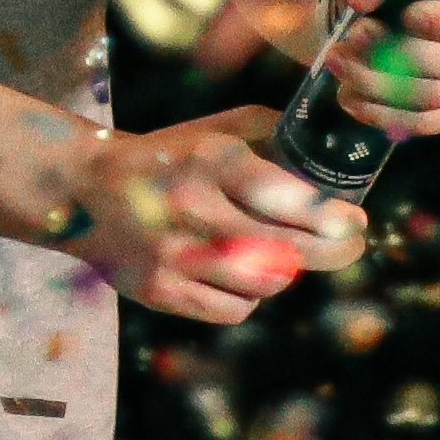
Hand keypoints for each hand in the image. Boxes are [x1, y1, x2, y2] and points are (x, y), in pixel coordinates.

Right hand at [60, 106, 362, 322]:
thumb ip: (274, 138)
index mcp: (210, 159)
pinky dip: (249, 296)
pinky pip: (233, 310)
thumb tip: (334, 161)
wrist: (84, 190)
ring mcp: (173, 254)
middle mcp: (191, 207)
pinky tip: (242, 275)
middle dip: (333, 250)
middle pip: (286, 248)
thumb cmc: (169, 157)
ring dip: (286, 271)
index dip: (329, 216)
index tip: (355, 222)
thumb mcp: (217, 130)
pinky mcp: (159, 291)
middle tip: (351, 245)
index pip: (284, 196)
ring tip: (284, 254)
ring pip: (266, 284)